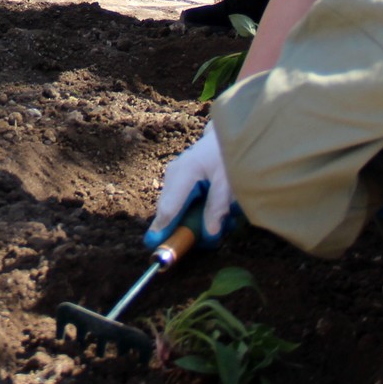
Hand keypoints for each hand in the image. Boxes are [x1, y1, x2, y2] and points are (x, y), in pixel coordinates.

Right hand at [149, 124, 233, 240]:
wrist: (224, 136)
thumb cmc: (226, 155)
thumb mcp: (228, 181)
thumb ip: (218, 206)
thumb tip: (209, 234)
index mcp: (183, 173)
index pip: (168, 208)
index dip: (162, 230)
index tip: (155, 247)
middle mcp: (172, 176)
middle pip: (167, 211)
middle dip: (181, 230)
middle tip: (198, 243)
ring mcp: (173, 178)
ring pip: (173, 209)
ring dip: (190, 222)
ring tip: (218, 223)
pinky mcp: (177, 182)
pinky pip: (178, 204)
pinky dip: (192, 213)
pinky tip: (214, 214)